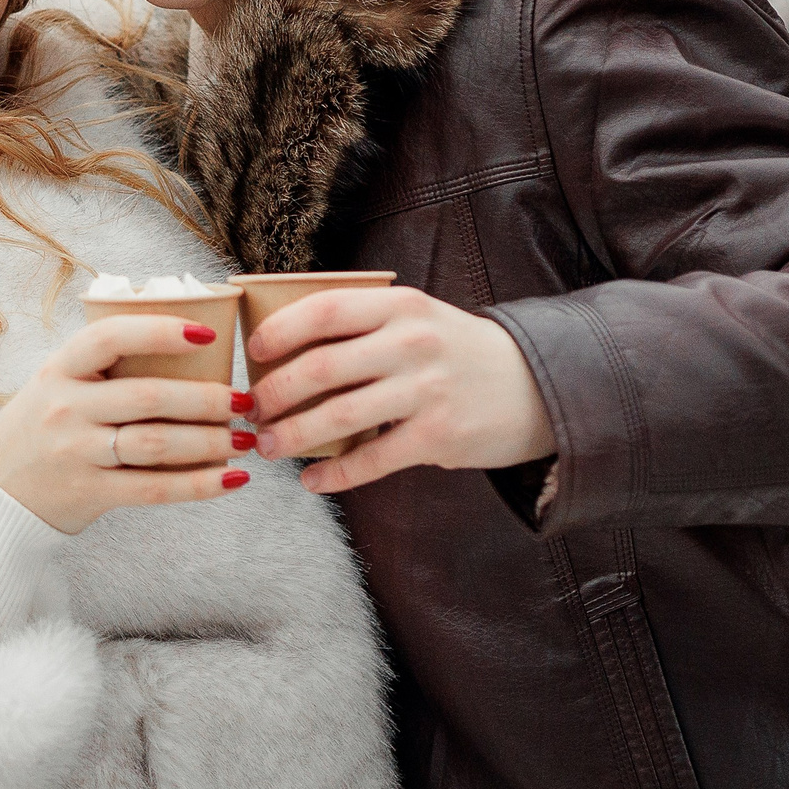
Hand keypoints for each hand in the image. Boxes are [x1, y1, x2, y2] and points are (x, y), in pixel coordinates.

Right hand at [0, 316, 251, 533]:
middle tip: (245, 401)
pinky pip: (154, 489)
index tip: (208, 334)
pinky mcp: (90, 493)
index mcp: (59, 369)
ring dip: (210, 441)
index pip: (112, 337)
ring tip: (245, 439)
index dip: (162, 331)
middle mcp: (66, 407)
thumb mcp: (55, 383)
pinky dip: (199, 484)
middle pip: (149, 396)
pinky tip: (232, 479)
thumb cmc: (39, 428)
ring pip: (157, 444)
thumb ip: (102, 366)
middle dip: (207, 398)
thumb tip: (185, 342)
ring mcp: (77, 452)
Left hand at [247, 287, 553, 493]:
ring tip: (268, 446)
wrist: (536, 385)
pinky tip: (312, 482)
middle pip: (320, 367)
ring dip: (292, 435)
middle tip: (252, 410)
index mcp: (400, 306)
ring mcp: (426, 390)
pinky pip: (372, 459)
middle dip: (274, 393)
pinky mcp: (439, 436)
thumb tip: (285, 350)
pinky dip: (335, 475)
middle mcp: (412, 343)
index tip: (254, 352)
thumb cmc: (456, 351)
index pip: (324, 310)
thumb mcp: (417, 318)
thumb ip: (364, 326)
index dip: (279, 331)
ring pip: (338, 416)